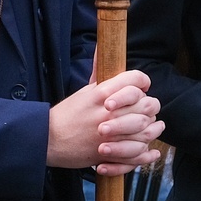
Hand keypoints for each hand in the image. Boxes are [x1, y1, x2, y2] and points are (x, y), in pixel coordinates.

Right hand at [47, 70, 164, 175]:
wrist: (48, 139)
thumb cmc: (66, 115)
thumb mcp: (83, 90)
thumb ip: (99, 72)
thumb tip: (102, 47)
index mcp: (103, 93)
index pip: (136, 80)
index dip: (143, 82)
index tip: (143, 86)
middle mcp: (110, 112)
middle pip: (148, 103)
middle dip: (149, 105)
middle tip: (145, 108)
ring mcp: (112, 133)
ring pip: (147, 128)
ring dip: (152, 127)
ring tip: (151, 127)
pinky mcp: (111, 153)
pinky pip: (139, 152)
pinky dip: (147, 151)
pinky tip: (149, 149)